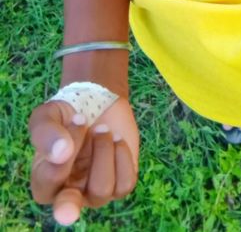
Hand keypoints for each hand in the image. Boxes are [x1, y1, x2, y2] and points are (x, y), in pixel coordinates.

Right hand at [29, 96, 138, 224]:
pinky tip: (116, 138)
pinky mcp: (120, 184)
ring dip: (104, 151)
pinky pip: (125, 183)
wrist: (99, 99)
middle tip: (68, 212)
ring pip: (102, 189)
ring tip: (102, 129)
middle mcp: (69, 192)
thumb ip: (45, 133)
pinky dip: (122, 155)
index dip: (63, 154)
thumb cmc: (67, 112)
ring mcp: (95, 191)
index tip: (77, 119)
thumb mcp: (47, 115)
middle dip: (68, 210)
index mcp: (45, 181)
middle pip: (68, 208)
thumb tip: (61, 153)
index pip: (49, 180)